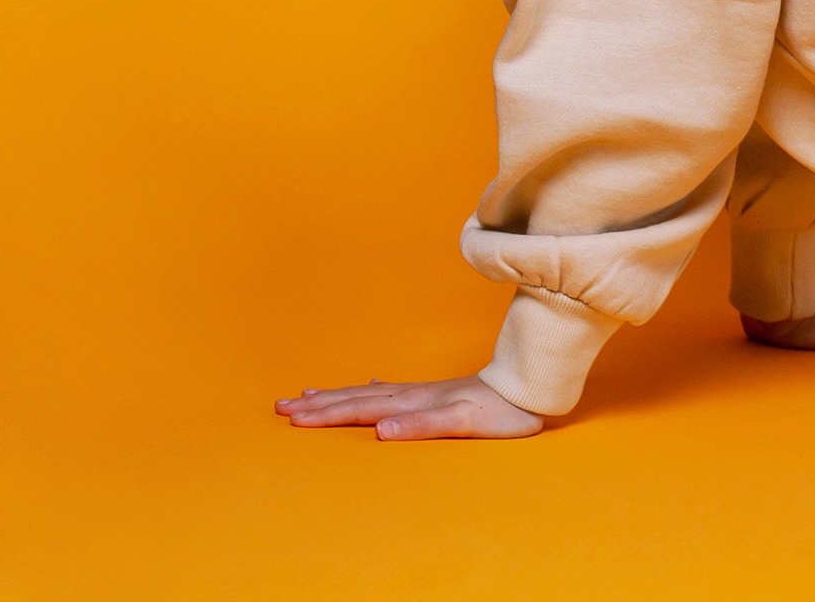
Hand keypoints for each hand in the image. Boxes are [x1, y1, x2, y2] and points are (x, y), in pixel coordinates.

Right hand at [275, 374, 543, 439]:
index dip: (327, 414)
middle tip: (281, 405)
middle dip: (319, 404)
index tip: (292, 417)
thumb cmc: (501, 412)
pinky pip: (394, 390)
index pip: (361, 409)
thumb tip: (381, 430)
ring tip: (308, 394)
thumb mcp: (463, 422)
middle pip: (357, 398)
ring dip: (337, 395)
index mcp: (415, 403)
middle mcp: (415, 394)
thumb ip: (423, 425)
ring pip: (370, 392)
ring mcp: (425, 392)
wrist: (533, 388)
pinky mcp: (439, 394)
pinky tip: (369, 385)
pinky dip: (373, 390)